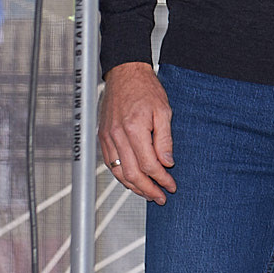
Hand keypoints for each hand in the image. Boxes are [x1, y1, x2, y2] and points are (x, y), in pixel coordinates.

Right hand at [101, 61, 175, 204]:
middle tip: (161, 197)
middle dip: (148, 189)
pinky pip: (110, 164)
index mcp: (134, 129)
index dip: (161, 179)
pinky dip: (121, 176)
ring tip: (148, 194)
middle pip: (132, 173)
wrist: (125, 75)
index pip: (149, 164)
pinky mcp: (103, 137)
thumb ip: (165, 140)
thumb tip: (167, 162)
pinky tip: (132, 181)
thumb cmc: (146, 90)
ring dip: (134, 187)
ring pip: (118, 172)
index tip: (171, 186)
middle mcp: (117, 136)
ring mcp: (107, 138)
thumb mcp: (164, 112)